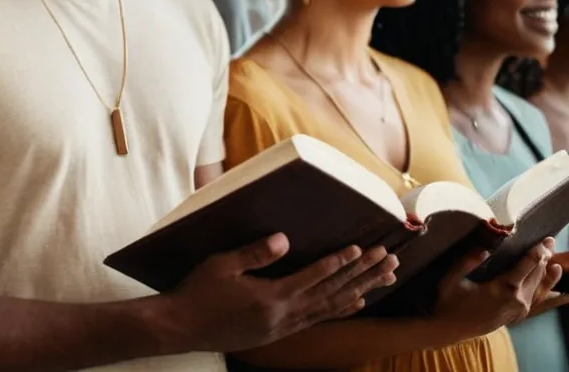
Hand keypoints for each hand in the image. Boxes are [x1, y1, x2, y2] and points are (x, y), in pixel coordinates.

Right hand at [169, 233, 397, 352]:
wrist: (182, 327)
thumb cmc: (198, 292)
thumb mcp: (221, 266)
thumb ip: (255, 254)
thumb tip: (284, 239)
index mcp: (271, 297)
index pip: (313, 277)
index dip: (338, 262)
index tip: (361, 248)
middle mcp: (284, 315)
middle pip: (332, 293)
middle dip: (362, 274)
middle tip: (389, 259)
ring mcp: (284, 327)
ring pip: (331, 307)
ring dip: (360, 290)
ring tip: (384, 277)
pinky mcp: (279, 332)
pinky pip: (319, 319)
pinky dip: (341, 309)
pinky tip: (355, 301)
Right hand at [434, 238, 554, 335]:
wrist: (453, 329)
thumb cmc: (451, 303)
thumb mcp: (451, 279)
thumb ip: (466, 262)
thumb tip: (484, 249)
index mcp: (504, 287)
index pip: (527, 264)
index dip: (537, 251)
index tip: (544, 239)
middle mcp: (518, 299)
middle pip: (537, 273)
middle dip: (544, 256)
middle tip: (549, 241)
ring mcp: (521, 308)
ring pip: (539, 285)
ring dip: (546, 270)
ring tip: (550, 256)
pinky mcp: (519, 314)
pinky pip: (536, 296)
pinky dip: (544, 285)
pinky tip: (550, 281)